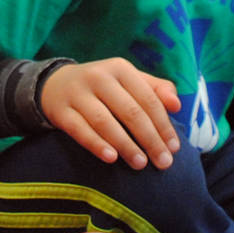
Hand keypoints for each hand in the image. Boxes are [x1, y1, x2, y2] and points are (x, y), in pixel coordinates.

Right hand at [40, 59, 181, 169]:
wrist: (55, 84)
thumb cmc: (103, 87)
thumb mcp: (128, 80)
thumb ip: (155, 89)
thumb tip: (177, 104)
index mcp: (120, 68)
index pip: (148, 98)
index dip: (163, 124)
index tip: (174, 148)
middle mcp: (99, 77)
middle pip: (130, 111)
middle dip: (150, 139)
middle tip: (163, 162)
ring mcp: (78, 93)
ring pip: (105, 121)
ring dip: (125, 145)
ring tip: (140, 164)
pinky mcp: (61, 111)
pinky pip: (80, 130)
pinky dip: (96, 144)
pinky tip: (111, 158)